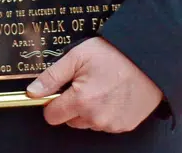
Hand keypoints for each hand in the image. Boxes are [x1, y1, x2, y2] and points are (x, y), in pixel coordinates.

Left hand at [26, 37, 162, 132]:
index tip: (58, 92)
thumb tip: (33, 92)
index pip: (52, 116)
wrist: (148, 60)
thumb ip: (52, 77)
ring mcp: (113, 124)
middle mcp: (97, 117)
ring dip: (89, 110)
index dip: (51, 103)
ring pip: (88, 123)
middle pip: (70, 120)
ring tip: (100, 88)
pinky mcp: (126, 126)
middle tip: (83, 84)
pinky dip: (105, 113)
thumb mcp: (76, 57)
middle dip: (71, 105)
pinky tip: (112, 96)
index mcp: (81, 101)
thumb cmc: (113, 55)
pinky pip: (106, 124)